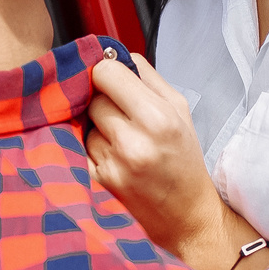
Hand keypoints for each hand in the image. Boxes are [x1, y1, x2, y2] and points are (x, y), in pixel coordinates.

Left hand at [88, 54, 229, 269]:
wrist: (186, 216)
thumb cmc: (184, 160)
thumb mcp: (180, 111)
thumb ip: (148, 77)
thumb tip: (115, 53)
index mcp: (158, 117)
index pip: (106, 73)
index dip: (107, 73)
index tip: (113, 80)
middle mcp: (134, 141)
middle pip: (93, 98)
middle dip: (104, 101)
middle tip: (123, 115)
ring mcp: (114, 164)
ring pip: (85, 124)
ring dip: (98, 128)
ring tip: (122, 141)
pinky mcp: (100, 182)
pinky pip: (81, 148)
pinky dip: (93, 149)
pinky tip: (115, 158)